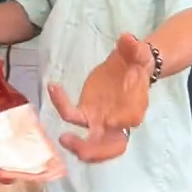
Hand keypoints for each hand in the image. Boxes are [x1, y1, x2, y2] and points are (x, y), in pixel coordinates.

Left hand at [48, 33, 151, 162]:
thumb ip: (135, 48)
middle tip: (81, 151)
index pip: (131, 120)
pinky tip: (53, 86)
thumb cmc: (136, 61)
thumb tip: (128, 40)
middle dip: (98, 152)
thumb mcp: (139, 52)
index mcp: (136, 108)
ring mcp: (101, 121)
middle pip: (112, 146)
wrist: (130, 64)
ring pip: (92, 144)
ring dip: (79, 147)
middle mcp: (119, 121)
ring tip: (64, 140)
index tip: (112, 120)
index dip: (122, 122)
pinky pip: (73, 116)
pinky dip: (61, 106)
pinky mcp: (87, 114)